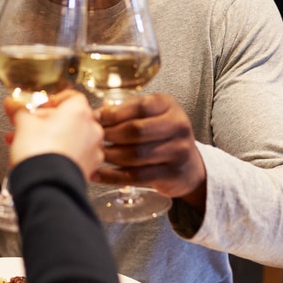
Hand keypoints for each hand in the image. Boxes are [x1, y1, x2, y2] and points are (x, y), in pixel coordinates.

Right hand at [5, 89, 103, 179]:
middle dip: (45, 123)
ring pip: (70, 139)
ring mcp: (92, 150)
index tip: (39, 108)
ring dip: (51, 139)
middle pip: (69, 119)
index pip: (70, 96)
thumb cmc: (40, 152)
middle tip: (28, 127)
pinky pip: (73, 156)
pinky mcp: (88, 169)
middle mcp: (91, 129)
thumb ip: (18, 110)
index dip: (51, 101)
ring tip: (27, 145)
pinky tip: (41, 158)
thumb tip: (12, 104)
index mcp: (79, 112)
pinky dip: (59, 155)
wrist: (45, 185)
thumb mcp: (23, 124)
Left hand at [96, 93, 206, 208]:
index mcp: (169, 105)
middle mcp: (178, 126)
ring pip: (135, 155)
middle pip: (136, 130)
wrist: (190, 166)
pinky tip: (97, 174)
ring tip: (92, 154)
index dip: (113, 113)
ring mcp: (178, 151)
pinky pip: (136, 176)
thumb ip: (128, 112)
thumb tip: (95, 116)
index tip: (94, 118)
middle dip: (110, 134)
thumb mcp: (152, 115)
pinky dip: (112, 176)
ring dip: (109, 155)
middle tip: (92, 138)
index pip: (139, 106)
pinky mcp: (172, 174)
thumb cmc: (162, 135)